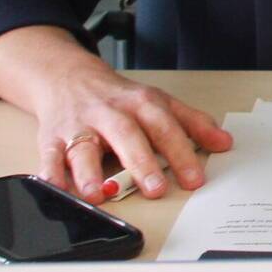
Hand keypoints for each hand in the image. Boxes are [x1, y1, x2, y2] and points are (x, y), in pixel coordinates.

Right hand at [0, 25, 232, 202]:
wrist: (68, 77)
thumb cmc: (119, 98)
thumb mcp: (159, 103)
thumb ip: (192, 123)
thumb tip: (224, 142)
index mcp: (142, 105)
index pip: (166, 128)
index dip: (182, 154)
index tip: (195, 180)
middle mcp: (111, 114)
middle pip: (127, 136)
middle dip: (141, 163)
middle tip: (155, 190)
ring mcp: (80, 126)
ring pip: (83, 148)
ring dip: (89, 172)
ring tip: (99, 195)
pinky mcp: (51, 138)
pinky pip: (48, 157)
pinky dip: (49, 175)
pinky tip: (55, 190)